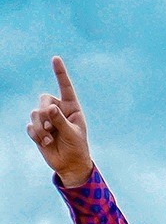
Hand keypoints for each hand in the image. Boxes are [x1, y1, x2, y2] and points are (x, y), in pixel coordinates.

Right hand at [27, 56, 92, 186]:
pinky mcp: (38, 129)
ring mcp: (47, 119)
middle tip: (51, 127)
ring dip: (42, 127)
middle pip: (44, 99)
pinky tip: (45, 143)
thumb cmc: (77, 148)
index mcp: (71, 108)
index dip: (60, 74)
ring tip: (50, 139)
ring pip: (35, 113)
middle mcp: (58, 110)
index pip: (65, 88)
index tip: (56, 59)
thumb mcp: (73, 135)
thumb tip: (50, 108)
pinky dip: (37, 135)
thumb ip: (61, 121)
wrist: (70, 164)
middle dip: (45, 113)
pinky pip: (31, 126)